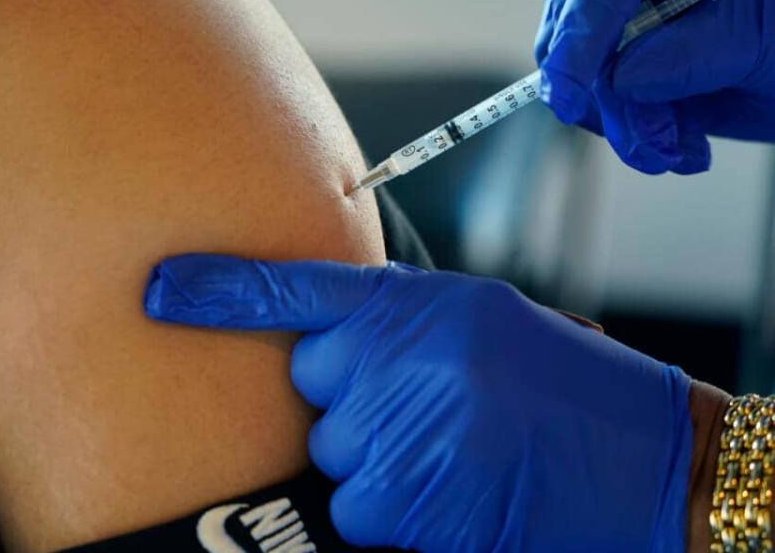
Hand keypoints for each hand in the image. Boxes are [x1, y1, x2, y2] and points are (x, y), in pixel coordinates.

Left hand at [145, 255, 693, 551]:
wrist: (641, 457)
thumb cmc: (558, 380)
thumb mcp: (476, 319)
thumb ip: (394, 323)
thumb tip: (328, 340)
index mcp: (412, 307)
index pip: (295, 292)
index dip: (220, 291)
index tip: (160, 288)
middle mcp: (396, 364)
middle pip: (313, 389)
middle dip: (353, 401)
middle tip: (426, 405)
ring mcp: (400, 439)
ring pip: (336, 457)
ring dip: (378, 461)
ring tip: (454, 452)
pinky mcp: (410, 510)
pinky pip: (360, 513)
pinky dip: (397, 510)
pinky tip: (455, 490)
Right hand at [536, 0, 774, 174]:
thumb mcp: (760, 37)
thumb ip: (690, 56)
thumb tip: (620, 80)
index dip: (581, 31)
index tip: (567, 96)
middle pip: (576, 25)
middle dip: (608, 96)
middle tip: (649, 146)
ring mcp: (623, 18)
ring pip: (584, 76)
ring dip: (628, 128)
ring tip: (679, 150)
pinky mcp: (620, 64)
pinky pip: (600, 105)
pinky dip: (636, 137)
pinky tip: (682, 145)